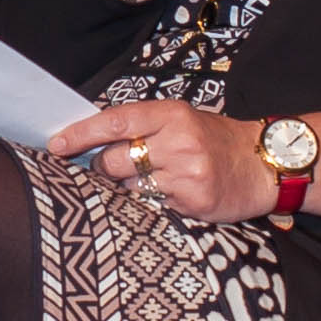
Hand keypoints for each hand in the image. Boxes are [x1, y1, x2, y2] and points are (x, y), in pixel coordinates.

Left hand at [44, 99, 275, 222]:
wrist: (265, 164)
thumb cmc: (215, 141)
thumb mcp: (182, 121)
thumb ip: (142, 127)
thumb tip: (91, 140)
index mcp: (171, 114)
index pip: (115, 122)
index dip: (81, 134)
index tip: (56, 144)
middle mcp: (178, 140)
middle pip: (113, 160)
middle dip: (104, 168)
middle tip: (113, 170)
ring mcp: (187, 172)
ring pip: (129, 187)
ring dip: (130, 188)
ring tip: (155, 180)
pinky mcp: (194, 200)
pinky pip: (153, 206)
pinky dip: (154, 203)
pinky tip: (174, 195)